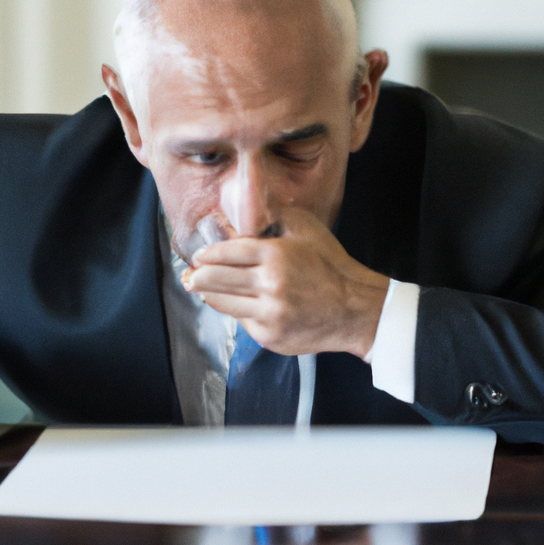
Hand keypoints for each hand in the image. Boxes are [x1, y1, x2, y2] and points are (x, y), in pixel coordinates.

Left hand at [183, 206, 388, 357]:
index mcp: (275, 256)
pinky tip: (241, 303)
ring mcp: (268, 314)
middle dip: (196, 276)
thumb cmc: (331, 264)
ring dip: (209, 294)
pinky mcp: (269, 335)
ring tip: (201, 288)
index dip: (207, 254)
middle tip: (189, 275)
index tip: (199, 256)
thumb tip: (243, 209)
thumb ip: (273, 216)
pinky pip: (242, 321)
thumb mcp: (306, 228)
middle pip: (214, 279)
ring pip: (222, 303)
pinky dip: (239, 311)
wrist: (354, 309)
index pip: (226, 253)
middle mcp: (269, 286)